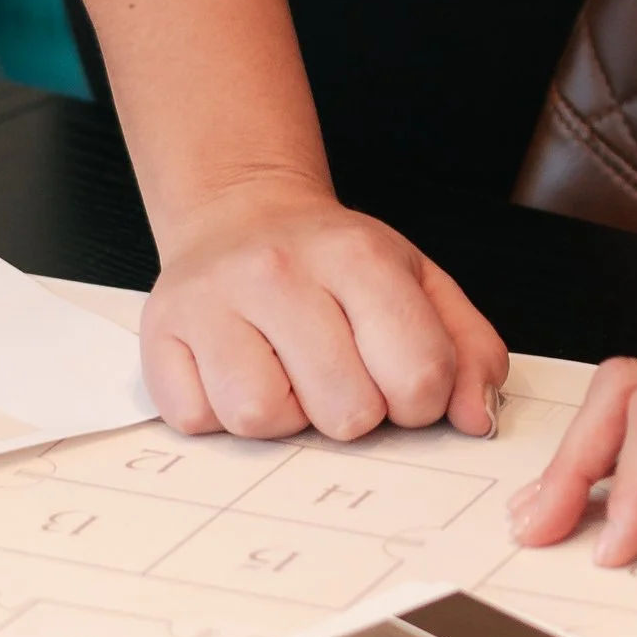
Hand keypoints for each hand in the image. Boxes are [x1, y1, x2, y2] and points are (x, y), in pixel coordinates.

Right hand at [142, 172, 506, 442]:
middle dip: (353, 411)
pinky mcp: (160, 334)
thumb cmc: (334, 265)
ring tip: (286, 373)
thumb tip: (476, 420)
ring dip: (284, 417)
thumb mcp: (418, 283)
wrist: (241, 216)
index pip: (418, 376)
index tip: (399, 380)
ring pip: (263, 420)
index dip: (419, 401)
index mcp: (356, 256)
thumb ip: (468, 350)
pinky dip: (222, 414)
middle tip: (339, 373)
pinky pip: (200, 420)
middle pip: (345, 411)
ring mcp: (211, 301)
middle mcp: (278, 271)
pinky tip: (238, 371)